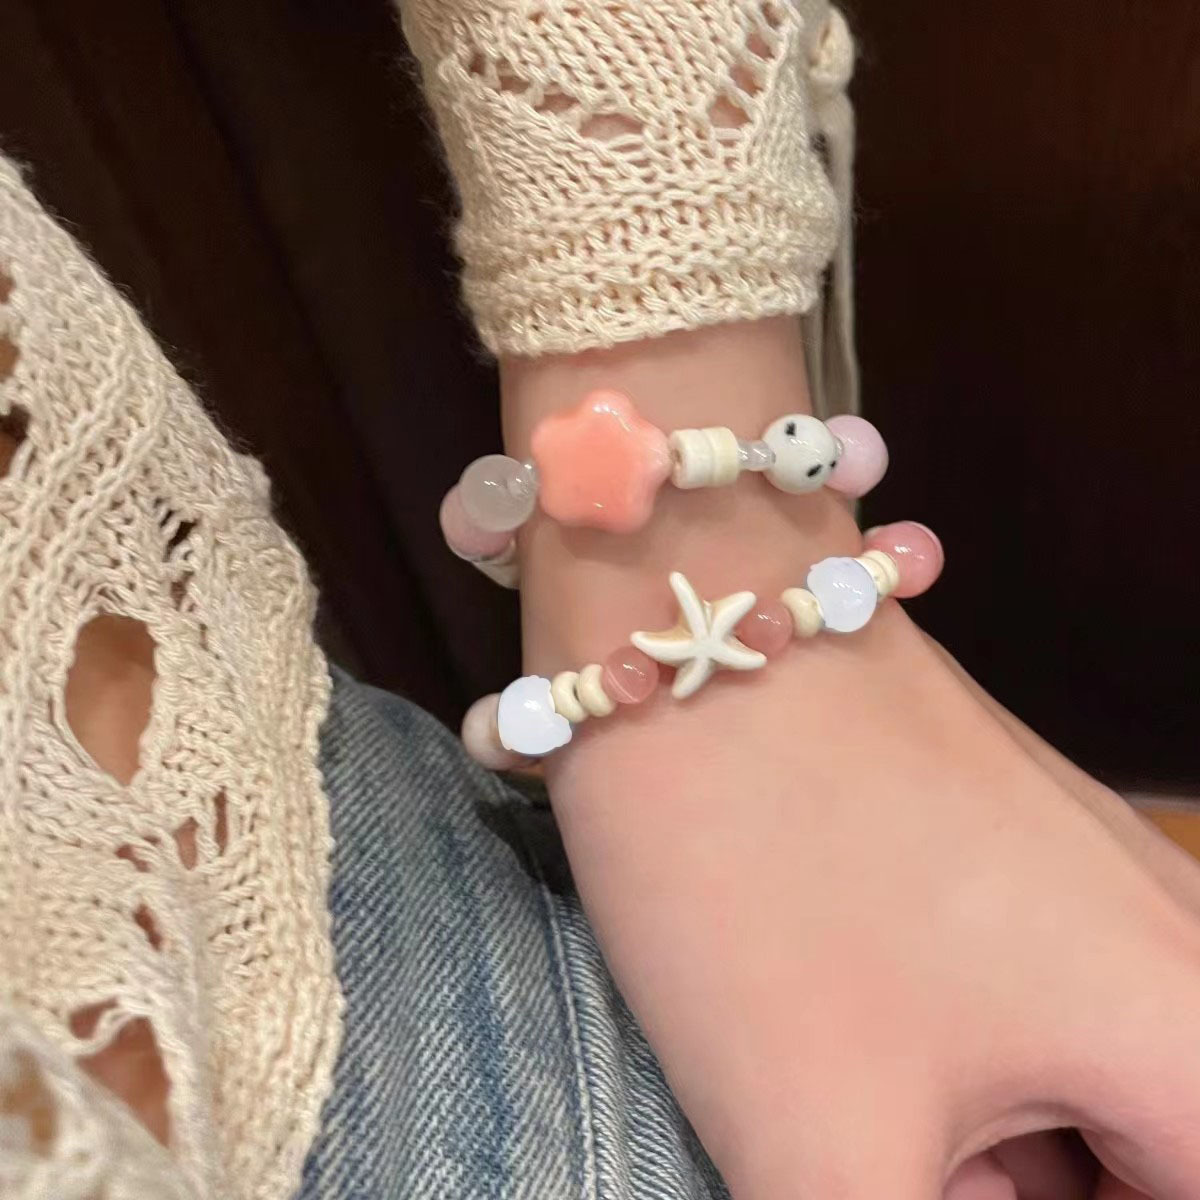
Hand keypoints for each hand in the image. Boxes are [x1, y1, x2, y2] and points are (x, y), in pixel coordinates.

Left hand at [543, 601, 1199, 1198]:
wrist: (685, 630)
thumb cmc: (758, 890)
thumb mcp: (828, 1154)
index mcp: (1191, 1035)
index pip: (1189, 1194)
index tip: (925, 1175)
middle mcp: (1177, 942)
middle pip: (1141, 1150)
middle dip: (1008, 1189)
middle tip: (871, 1147)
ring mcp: (1088, 871)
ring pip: (1067, 1081)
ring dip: (965, 1132)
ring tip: (830, 1078)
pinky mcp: (1007, 826)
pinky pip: (1017, 991)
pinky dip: (938, 1046)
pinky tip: (830, 1010)